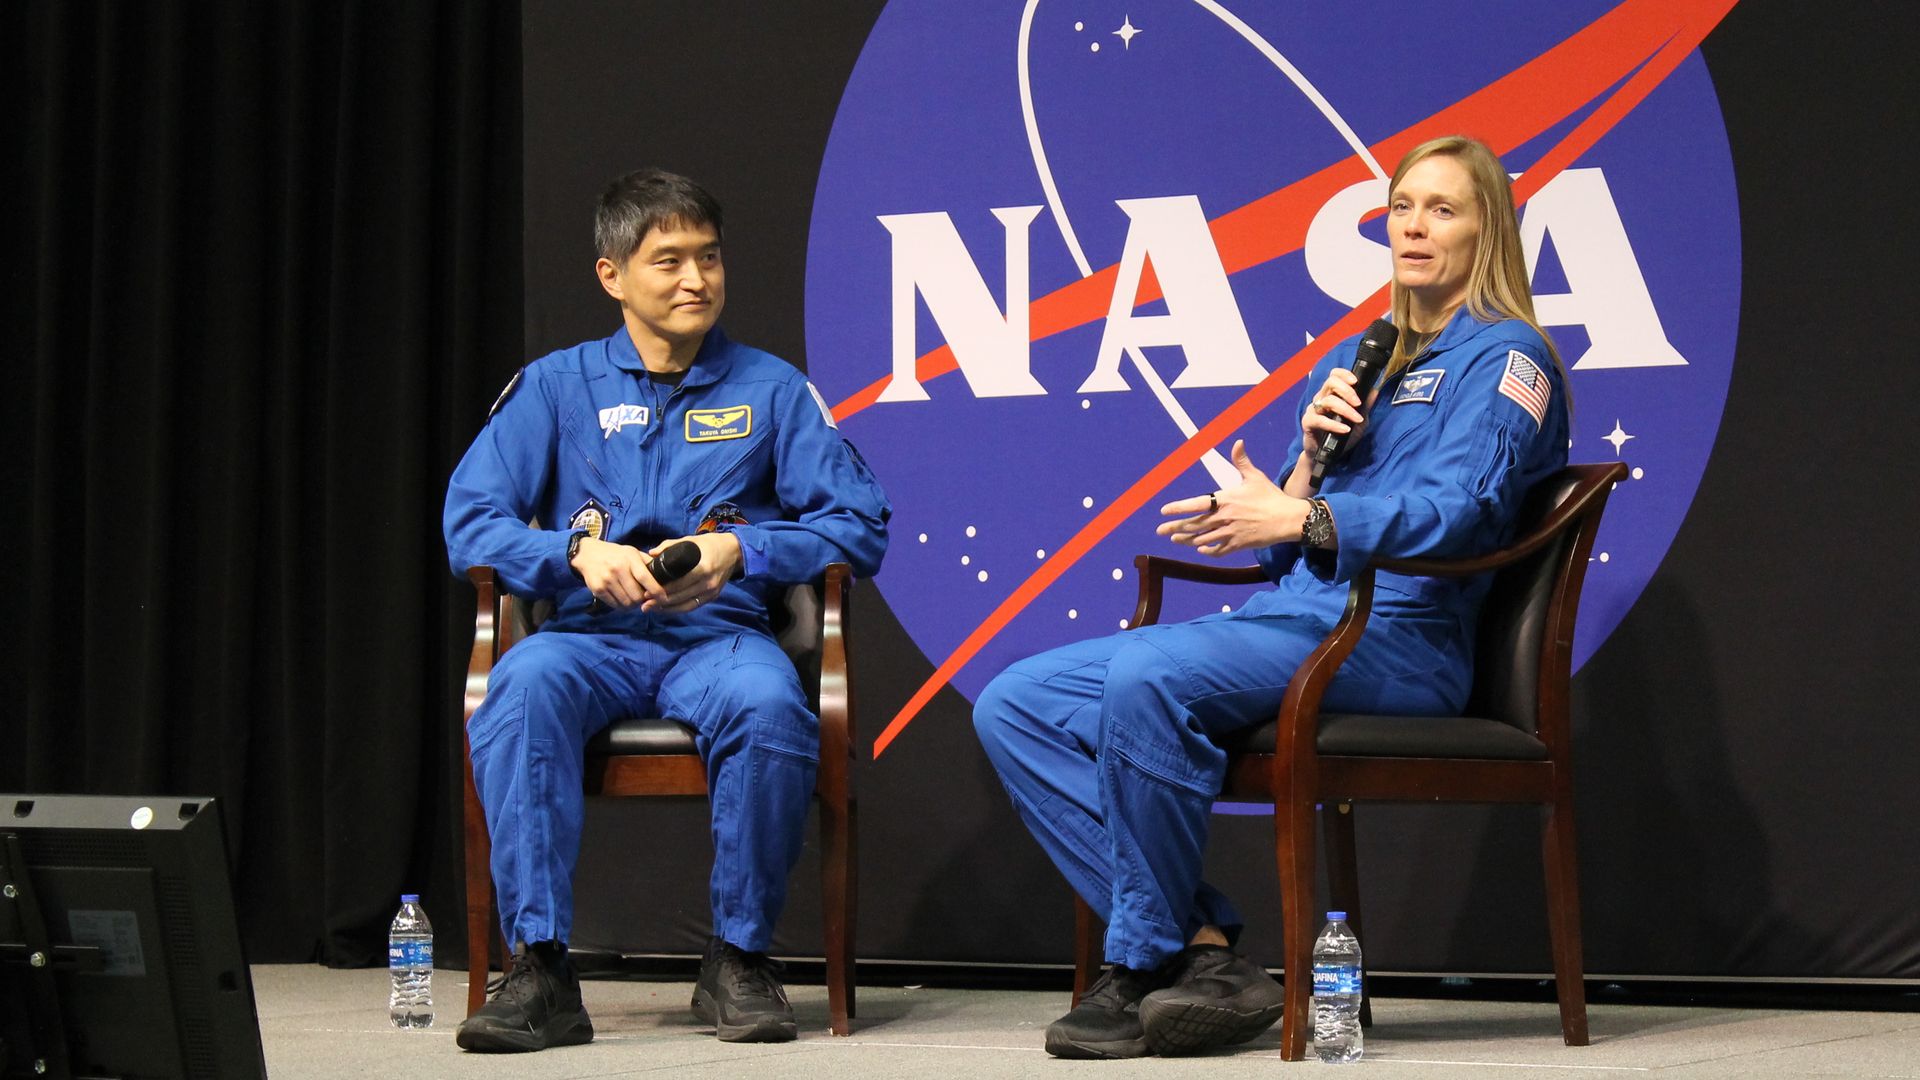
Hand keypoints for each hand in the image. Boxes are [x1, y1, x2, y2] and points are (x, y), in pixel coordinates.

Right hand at [570, 537, 656, 608]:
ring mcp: (607, 580)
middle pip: (637, 596)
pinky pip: (615, 605)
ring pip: (627, 603)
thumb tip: (664, 575)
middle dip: (643, 600)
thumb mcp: (632, 552)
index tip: (663, 598)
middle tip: (642, 597)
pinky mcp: (598, 589)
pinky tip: (621, 598)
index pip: (645, 578)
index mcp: (629, 559)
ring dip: (632, 604)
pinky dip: (621, 606)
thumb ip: (647, 563)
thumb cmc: (615, 554)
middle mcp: (618, 569)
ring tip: (632, 598)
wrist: (587, 554)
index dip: (657, 591)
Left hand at [641, 532, 742, 614]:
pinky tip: (667, 609)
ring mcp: (712, 591)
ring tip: (652, 609)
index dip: (661, 590)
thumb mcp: (690, 540)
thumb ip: (670, 546)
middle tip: (644, 603)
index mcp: (702, 567)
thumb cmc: (709, 544)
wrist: (734, 552)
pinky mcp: (713, 596)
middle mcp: (708, 582)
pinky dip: (679, 609)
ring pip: (686, 605)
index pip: (679, 583)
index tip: (647, 592)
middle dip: (661, 601)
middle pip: (681, 596)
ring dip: (668, 609)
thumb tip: (651, 554)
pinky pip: (693, 606)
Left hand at [1156, 440, 1310, 556]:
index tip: (1164, 511)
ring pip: (1203, 539)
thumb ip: (1241, 461)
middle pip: (1195, 524)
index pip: (1196, 503)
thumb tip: (1238, 442)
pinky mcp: (1239, 545)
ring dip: (1187, 540)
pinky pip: (1218, 550)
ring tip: (1175, 539)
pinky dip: (1207, 550)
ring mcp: (1231, 532)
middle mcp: (1225, 517)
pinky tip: (1200, 549)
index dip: (1178, 508)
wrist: (1288, 519)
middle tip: (1160, 530)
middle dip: (1175, 528)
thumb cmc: (1271, 496)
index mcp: (1226, 499)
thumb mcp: (1255, 477)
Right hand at [1301, 367, 1366, 456]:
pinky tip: (1345, 429)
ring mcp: (1313, 410)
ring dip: (1346, 410)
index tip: (1356, 381)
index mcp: (1332, 394)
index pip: (1334, 375)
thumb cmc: (1342, 435)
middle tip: (1358, 403)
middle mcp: (1321, 398)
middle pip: (1330, 382)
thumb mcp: (1359, 421)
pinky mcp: (1308, 422)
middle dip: (1347, 391)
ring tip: (1357, 420)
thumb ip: (1365, 406)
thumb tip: (1374, 391)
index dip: (1344, 374)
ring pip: (1328, 401)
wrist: (1329, 455)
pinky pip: (1320, 420)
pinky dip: (1334, 424)